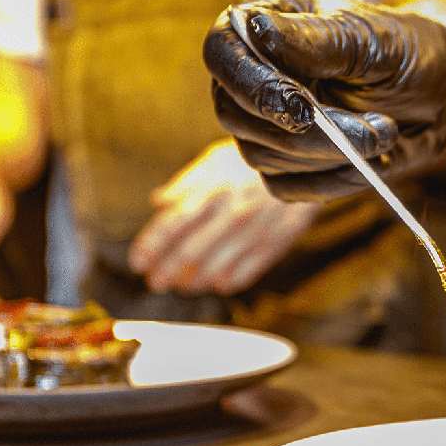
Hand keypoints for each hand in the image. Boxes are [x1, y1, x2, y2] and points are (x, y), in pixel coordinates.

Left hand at [128, 140, 322, 294]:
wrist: (307, 162)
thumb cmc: (257, 160)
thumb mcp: (217, 160)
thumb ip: (186, 183)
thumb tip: (158, 202)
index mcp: (212, 191)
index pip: (171, 224)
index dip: (150, 246)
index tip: (138, 261)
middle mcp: (230, 215)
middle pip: (188, 253)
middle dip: (165, 272)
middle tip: (155, 282)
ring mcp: (253, 233)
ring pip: (214, 269)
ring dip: (192, 282)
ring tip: (183, 285)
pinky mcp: (275, 245)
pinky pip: (245, 274)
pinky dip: (226, 283)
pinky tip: (217, 283)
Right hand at [203, 0, 445, 201]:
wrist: (440, 91)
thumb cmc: (404, 51)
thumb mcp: (369, 39)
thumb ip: (316, 40)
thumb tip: (258, 30)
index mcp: (263, 28)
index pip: (222, 53)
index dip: (252, 85)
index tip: (301, 109)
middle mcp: (255, 76)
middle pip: (239, 116)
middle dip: (309, 134)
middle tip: (373, 129)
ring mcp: (267, 124)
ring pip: (265, 157)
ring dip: (333, 156)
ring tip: (386, 131)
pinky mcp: (288, 165)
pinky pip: (290, 188)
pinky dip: (336, 182)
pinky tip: (375, 159)